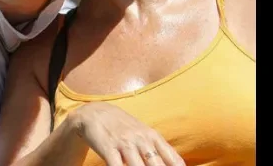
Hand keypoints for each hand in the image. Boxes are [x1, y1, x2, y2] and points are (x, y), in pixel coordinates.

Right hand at [70, 102, 184, 165]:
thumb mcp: (143, 133)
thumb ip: (159, 149)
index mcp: (153, 137)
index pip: (173, 159)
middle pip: (157, 165)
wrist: (94, 112)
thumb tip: (178, 165)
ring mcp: (124, 144)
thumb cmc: (123, 127)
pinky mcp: (108, 148)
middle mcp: (141, 140)